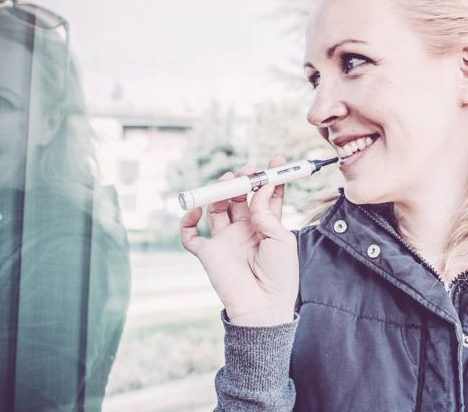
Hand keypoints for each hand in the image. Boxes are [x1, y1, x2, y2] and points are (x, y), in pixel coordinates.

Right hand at [180, 154, 297, 326]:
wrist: (262, 307)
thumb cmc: (278, 276)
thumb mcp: (280, 239)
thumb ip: (267, 213)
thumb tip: (261, 186)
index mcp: (266, 229)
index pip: (266, 198)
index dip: (271, 178)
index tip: (277, 161)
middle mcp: (244, 232)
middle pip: (240, 199)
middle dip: (243, 181)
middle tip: (247, 171)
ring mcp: (224, 241)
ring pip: (216, 209)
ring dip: (220, 192)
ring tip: (228, 180)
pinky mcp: (208, 254)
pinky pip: (189, 236)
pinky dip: (187, 221)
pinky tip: (197, 210)